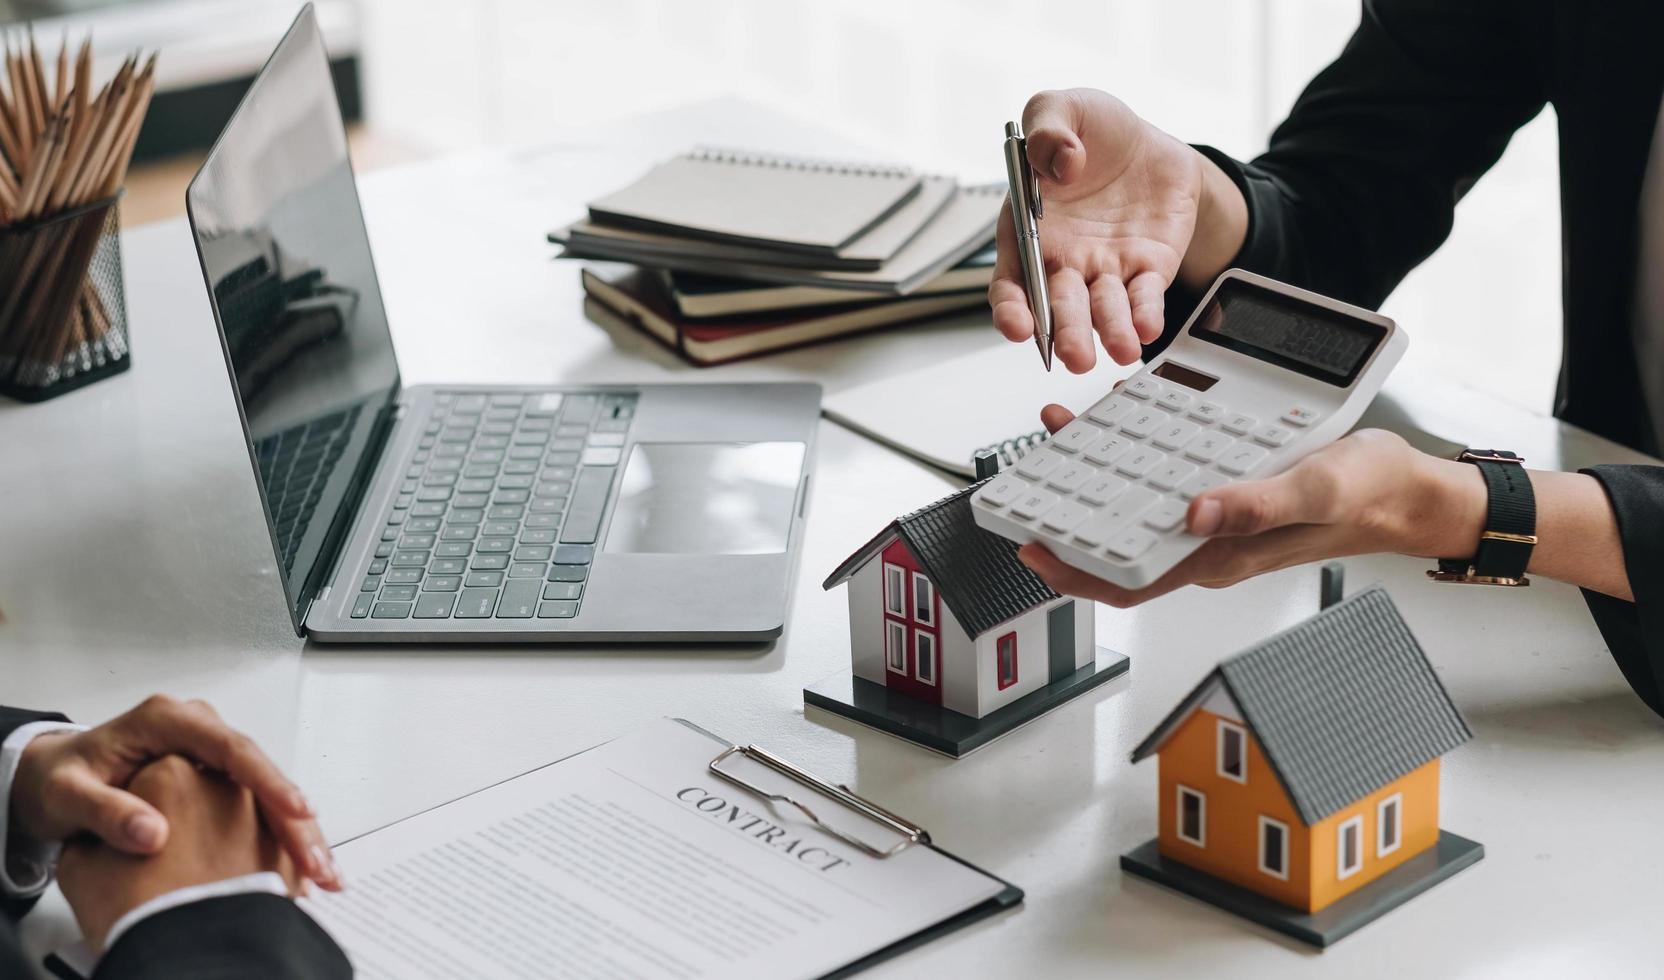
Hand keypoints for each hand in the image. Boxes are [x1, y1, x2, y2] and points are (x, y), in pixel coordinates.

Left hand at [10, 695, 337, 889]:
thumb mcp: (67, 795)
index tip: (295, 810)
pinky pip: (257, 803)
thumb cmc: (60, 780)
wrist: (54, 780)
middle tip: (317, 860)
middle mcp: (197, 729)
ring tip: (320, 870)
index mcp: (167, 720)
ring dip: (297, 829)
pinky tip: (298, 864)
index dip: (268, 781)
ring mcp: (210, 753)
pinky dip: (281, 834)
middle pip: (261, 770)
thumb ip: (105, 811)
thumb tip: (151, 832)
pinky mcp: (216, 778)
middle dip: (296, 816)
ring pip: (267, 788)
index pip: (230, 748)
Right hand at [988, 88, 1245, 371]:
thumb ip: (1046, 126)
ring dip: (1109, 332)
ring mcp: (1106, 269)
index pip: (1011, 280)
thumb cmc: (1093, 132)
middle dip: (1067, 332)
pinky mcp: (1149, 268)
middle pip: (1060, 305)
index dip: (1011, 307)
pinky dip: (1145, 313)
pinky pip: (1145, 296)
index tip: (1018, 326)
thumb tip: (1061, 163)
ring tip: (1120, 349)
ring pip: (1103, 309)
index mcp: (1029, 229)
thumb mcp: (1060, 107)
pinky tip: (1147, 326)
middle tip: (1075, 355)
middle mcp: (1064, 260)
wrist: (1150, 144)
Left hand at [1015, 405, 1487, 605]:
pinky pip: (1170, 475)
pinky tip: (1131, 413)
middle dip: (1073, 509)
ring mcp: (1217, 518)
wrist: (1409, 491)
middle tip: (1039, 466)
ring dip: (1103, 470)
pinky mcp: (1228, 491)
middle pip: (1121, 539)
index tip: (1033, 546)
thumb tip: (1193, 515)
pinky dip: (1143, 446)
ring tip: (1070, 429)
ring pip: (1141, 503)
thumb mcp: (1316, 491)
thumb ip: (1257, 506)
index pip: (1129, 581)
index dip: (1075, 570)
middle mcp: (1209, 542)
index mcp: (1220, 556)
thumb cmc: (1370, 496)